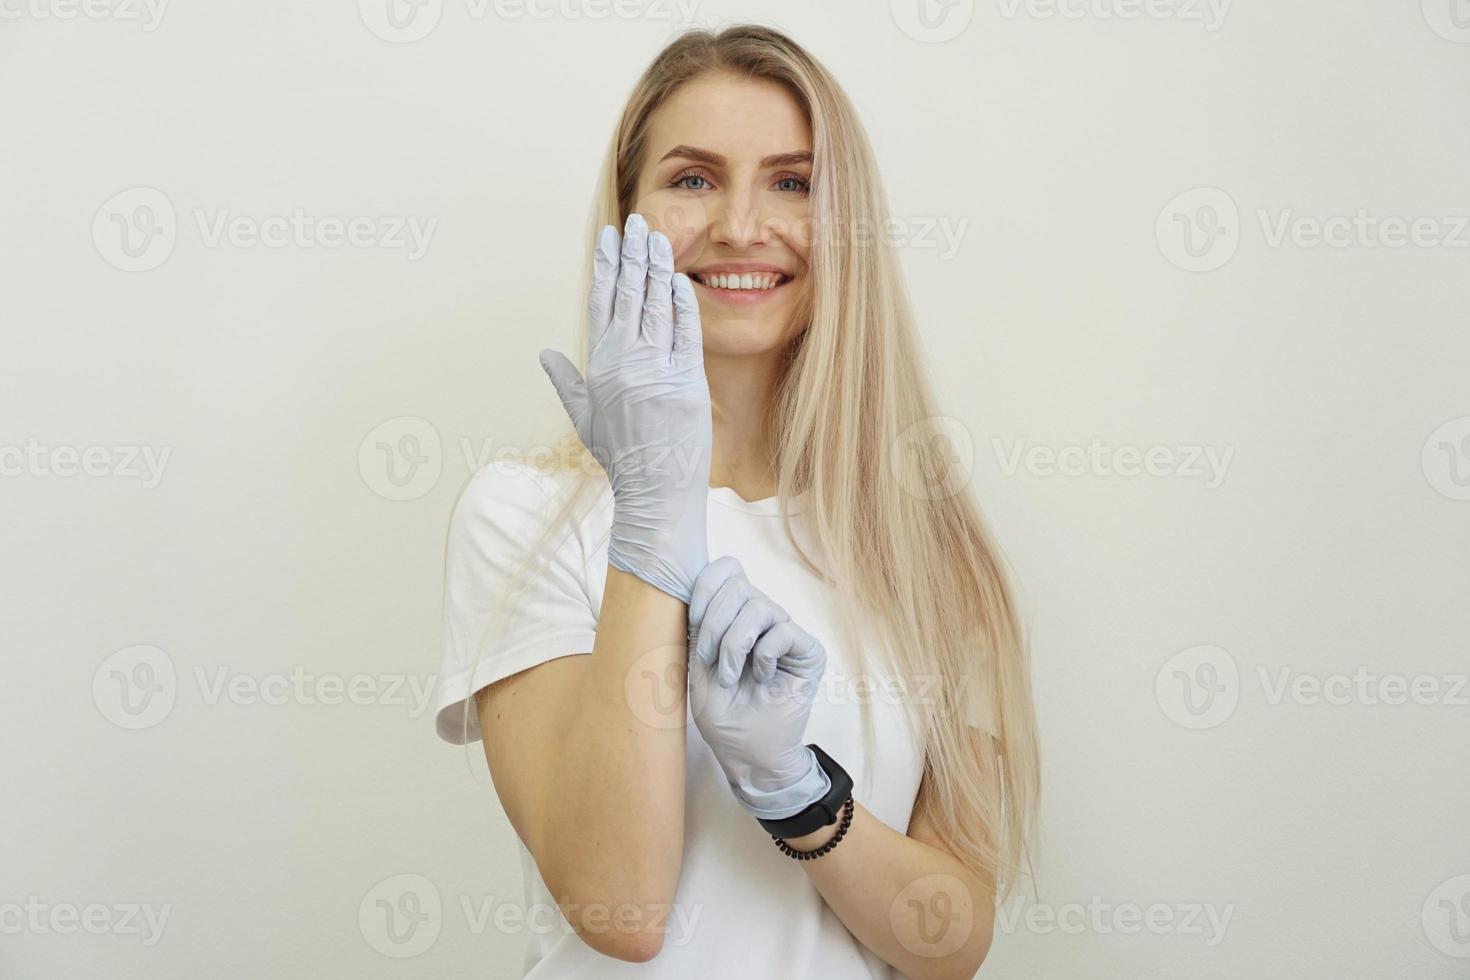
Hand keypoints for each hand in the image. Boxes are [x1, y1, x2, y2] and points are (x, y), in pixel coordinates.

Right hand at [539, 213, 712, 602]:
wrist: (654, 489)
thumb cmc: (620, 456)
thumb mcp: (584, 418)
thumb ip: (566, 380)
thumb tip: (544, 354)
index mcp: (600, 366)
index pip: (601, 303)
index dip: (605, 267)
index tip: (608, 237)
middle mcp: (626, 362)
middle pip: (627, 296)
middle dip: (631, 255)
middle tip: (635, 222)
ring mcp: (657, 370)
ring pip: (655, 306)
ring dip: (655, 267)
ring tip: (657, 237)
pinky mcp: (687, 381)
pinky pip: (685, 333)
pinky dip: (681, 303)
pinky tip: (678, 277)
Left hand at [687, 556, 830, 819]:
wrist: (750, 755)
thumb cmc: (723, 716)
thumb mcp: (698, 667)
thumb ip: (701, 626)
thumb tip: (701, 583)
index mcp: (733, 615)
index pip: (726, 569)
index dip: (706, 588)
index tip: (694, 624)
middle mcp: (761, 618)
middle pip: (738, 585)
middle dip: (715, 625)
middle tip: (709, 662)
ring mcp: (786, 633)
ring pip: (759, 606)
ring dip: (735, 643)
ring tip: (731, 677)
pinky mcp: (808, 651)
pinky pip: (783, 631)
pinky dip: (764, 655)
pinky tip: (763, 678)